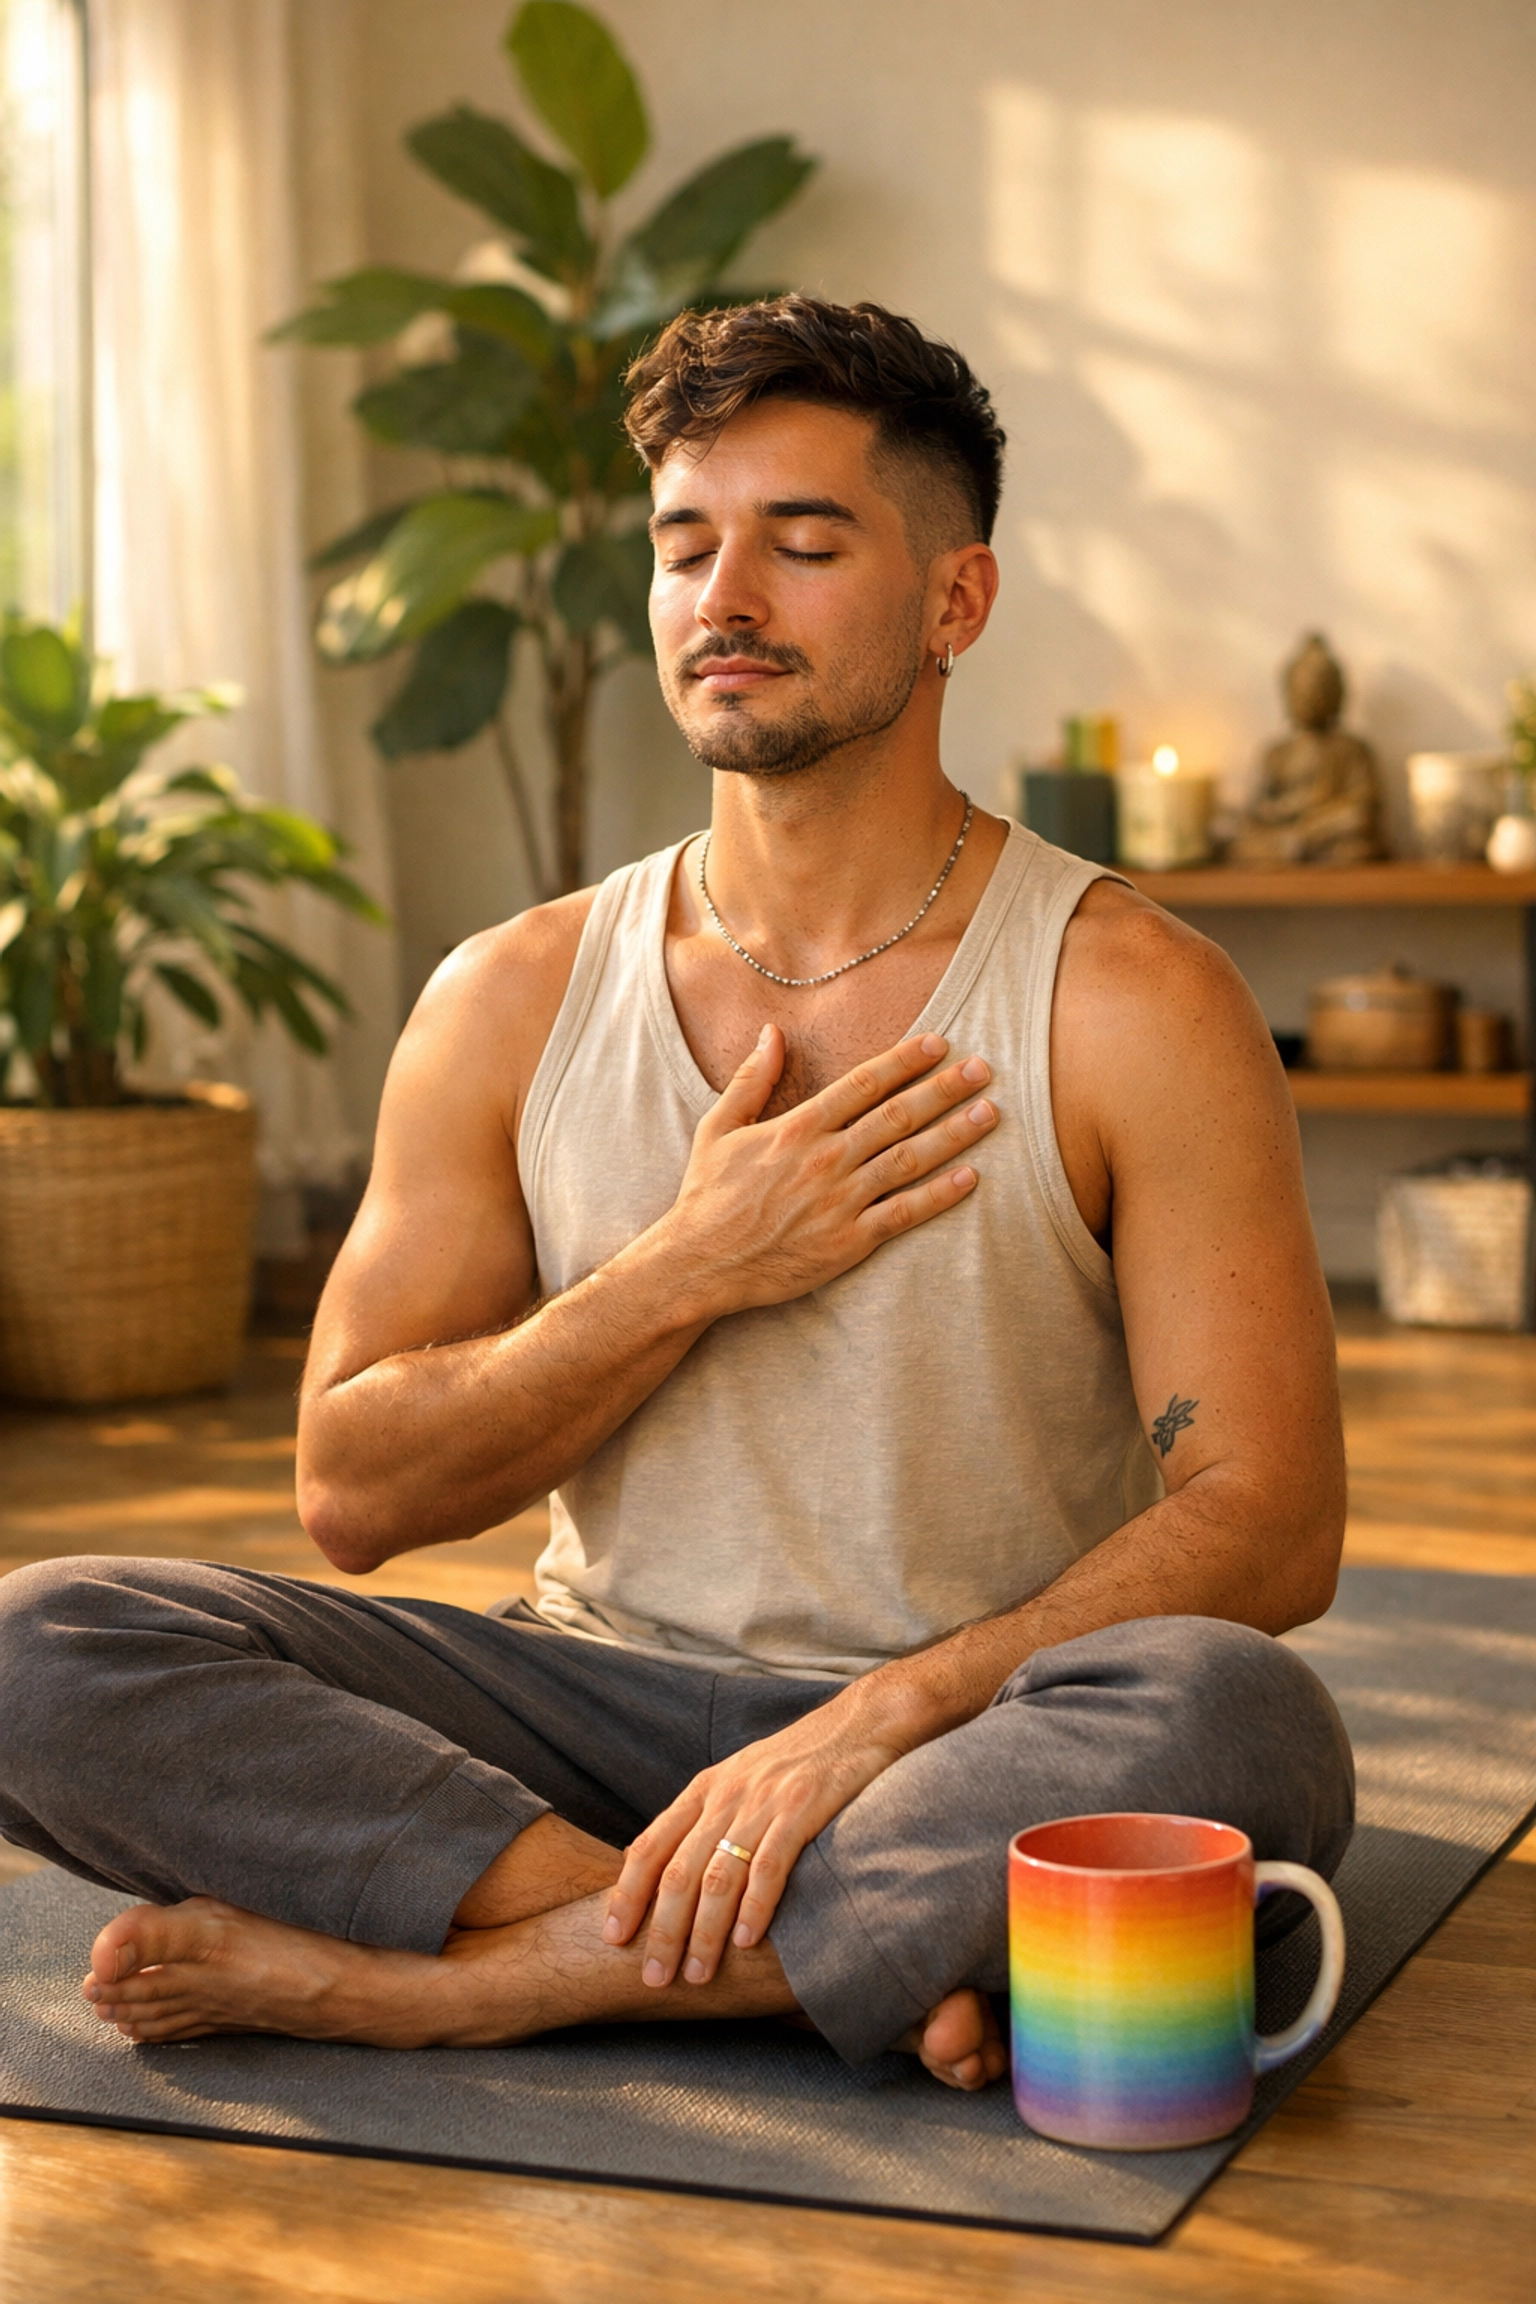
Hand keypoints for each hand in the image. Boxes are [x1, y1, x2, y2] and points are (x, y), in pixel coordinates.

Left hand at [601, 1700, 906, 1987]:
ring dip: (704, 1931)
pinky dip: (755, 1906)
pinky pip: (770, 1865)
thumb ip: (709, 1820)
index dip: (627, 1895)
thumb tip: (671, 1873)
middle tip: (654, 1977)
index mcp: (705, 1790)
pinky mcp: (803, 1808)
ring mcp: (763, 1801)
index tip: (613, 1939)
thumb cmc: (798, 1761)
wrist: (859, 1722)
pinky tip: (747, 1942)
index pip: (650, 1846)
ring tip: (697, 1974)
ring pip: (719, 1875)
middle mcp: (726, 1795)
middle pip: (679, 1871)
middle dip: (663, 1929)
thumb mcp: (741, 1780)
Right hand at [660, 1028, 997, 1318]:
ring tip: (990, 1114)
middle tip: (983, 1069)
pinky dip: (939, 1196)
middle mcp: (825, 1160)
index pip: (862, 1084)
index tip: (939, 1043)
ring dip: (954, 1135)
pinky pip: (904, 1213)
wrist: (699, 1265)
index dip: (904, 1061)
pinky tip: (970, 1178)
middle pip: (897, 1115)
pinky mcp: (848, 1242)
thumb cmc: (707, 1196)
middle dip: (944, 1089)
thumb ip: (751, 1079)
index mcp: (796, 1128)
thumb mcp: (717, 1128)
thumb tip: (771, 1032)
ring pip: (909, 1160)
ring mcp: (840, 1202)